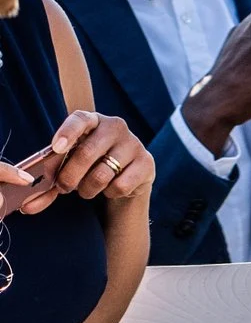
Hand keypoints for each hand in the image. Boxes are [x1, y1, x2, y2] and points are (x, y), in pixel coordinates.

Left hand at [10, 112, 150, 215]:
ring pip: (102, 174)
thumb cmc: (92, 166)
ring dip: (88, 189)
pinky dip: (110, 193)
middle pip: (87, 153)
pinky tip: (110, 189)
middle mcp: (115, 127)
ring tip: (86, 190)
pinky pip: (120, 185)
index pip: (79, 119)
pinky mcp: (147, 163)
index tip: (56, 148)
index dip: (67, 133)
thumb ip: (52, 179)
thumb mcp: (70, 165)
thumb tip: (30, 203)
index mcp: (93, 120)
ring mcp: (134, 144)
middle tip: (63, 187)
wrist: (127, 177)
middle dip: (69, 176)